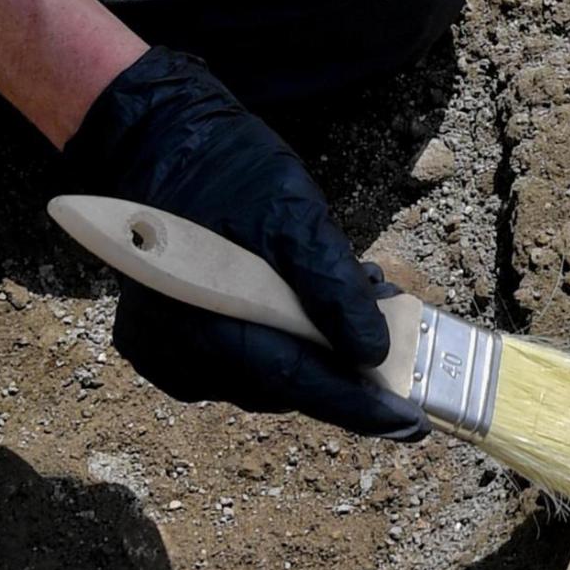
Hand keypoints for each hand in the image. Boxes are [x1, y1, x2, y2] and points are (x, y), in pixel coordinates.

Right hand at [56, 49, 426, 439]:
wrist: (156, 145)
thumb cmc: (226, 172)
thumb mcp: (294, 213)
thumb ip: (331, 285)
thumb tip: (372, 353)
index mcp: (206, 324)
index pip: (299, 384)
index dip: (361, 407)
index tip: (413, 424)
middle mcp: (178, 357)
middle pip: (284, 385)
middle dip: (341, 362)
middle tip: (385, 313)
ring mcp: (166, 358)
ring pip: (263, 377)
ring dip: (309, 348)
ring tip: (340, 293)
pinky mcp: (162, 350)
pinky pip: (235, 363)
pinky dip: (273, 341)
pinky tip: (288, 301)